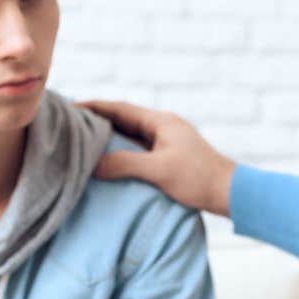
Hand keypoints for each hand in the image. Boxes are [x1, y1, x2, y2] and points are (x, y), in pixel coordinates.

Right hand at [79, 100, 235, 216]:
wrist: (229, 192)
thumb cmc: (198, 178)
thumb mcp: (159, 170)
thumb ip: (125, 164)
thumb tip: (94, 164)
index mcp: (160, 121)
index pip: (120, 108)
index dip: (94, 106)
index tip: (70, 106)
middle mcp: (162, 127)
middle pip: (122, 119)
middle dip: (97, 120)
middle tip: (69, 123)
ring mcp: (166, 141)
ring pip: (129, 134)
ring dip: (108, 136)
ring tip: (81, 141)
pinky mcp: (168, 156)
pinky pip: (137, 149)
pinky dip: (120, 150)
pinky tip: (107, 160)